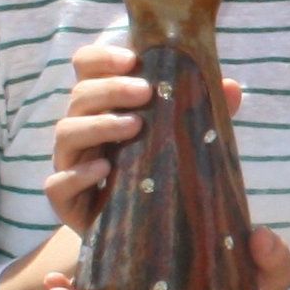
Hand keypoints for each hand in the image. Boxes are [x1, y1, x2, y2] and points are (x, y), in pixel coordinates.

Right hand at [43, 42, 243, 237]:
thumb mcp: (182, 139)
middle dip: (111, 89)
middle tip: (145, 92)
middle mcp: (81, 129)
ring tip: (135, 126)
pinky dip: (79, 173)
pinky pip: (58, 183)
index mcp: (103, 105)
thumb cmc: (159, 171)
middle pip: (80, 96)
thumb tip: (231, 87)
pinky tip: (105, 167)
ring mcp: (70, 163)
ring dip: (98, 124)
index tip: (133, 59)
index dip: (102, 57)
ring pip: (66, 133)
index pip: (86, 68)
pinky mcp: (65, 200)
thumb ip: (202, 113)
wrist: (139, 232)